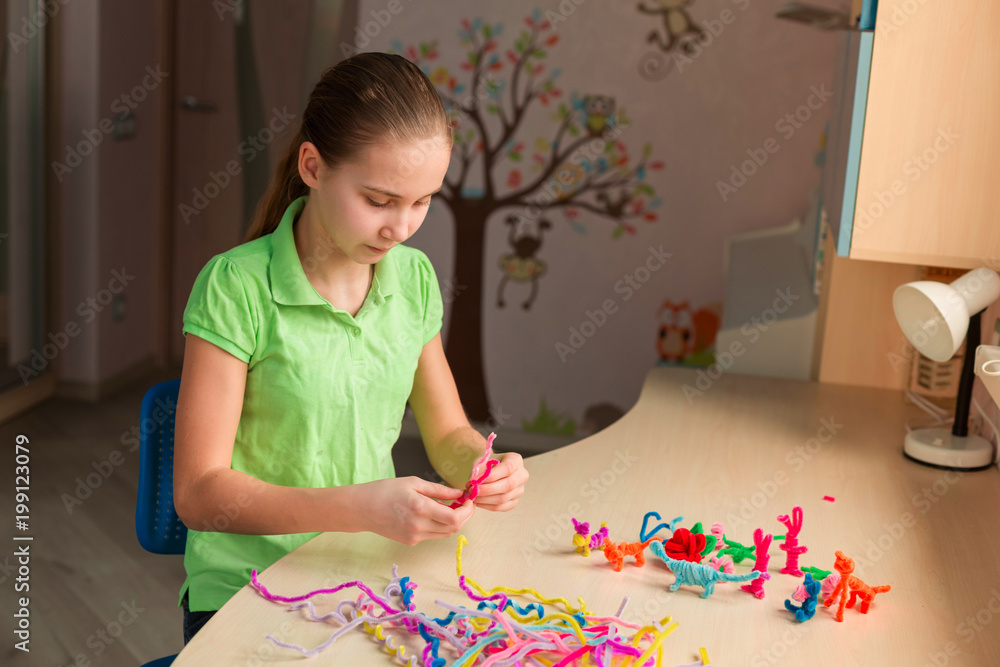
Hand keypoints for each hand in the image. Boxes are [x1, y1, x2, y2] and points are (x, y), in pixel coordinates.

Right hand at [351, 477, 474, 545]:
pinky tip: (434, 514)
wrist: (362, 508)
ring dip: (453, 522)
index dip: (467, 511)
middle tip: (464, 503)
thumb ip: (439, 490)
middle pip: (453, 528)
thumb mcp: (413, 482)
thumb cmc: (385, 490)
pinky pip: (433, 535)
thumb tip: (460, 493)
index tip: (469, 500)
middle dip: (464, 516)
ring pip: (445, 534)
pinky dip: (439, 526)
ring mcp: (414, 537)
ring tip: (450, 507)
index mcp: (420, 508)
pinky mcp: (410, 542)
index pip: (454, 518)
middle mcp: (418, 526)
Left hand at [473, 452, 527, 510]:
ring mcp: (520, 490)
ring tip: (472, 496)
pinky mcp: (515, 501)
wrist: (491, 469)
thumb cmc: (487, 464)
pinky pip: (502, 507)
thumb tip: (474, 485)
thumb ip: (479, 471)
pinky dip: (487, 506)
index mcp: (516, 460)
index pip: (507, 468)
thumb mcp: (482, 461)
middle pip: (508, 485)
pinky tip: (478, 501)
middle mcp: (522, 475)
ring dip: (485, 499)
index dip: (491, 476)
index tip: (474, 480)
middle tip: (472, 490)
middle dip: (487, 490)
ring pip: (504, 498)